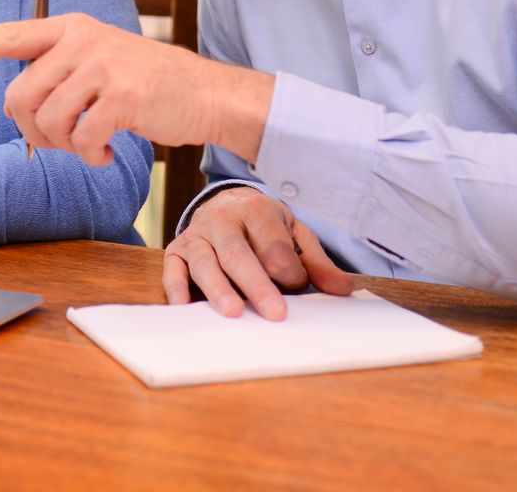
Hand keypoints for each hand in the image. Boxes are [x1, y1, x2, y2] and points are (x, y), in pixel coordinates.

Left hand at [0, 12, 272, 164]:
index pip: (12, 35)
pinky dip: (90, 158)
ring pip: (47, 121)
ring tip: (89, 146)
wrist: (205, 94)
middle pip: (20, 95)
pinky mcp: (122, 97)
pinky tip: (107, 154)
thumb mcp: (101, 59)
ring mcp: (103, 66)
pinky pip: (81, 140)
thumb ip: (60, 69)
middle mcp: (83, 40)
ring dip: (64, 147)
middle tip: (62, 141)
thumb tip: (17, 103)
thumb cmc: (147, 85)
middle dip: (33, 130)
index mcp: (73, 28)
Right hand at [162, 186, 352, 320]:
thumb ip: (317, 263)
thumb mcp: (295, 235)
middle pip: (238, 253)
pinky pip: (173, 269)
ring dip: (219, 288)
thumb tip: (344, 290)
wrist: (226, 203)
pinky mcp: (177, 250)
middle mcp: (223, 220)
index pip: (274, 246)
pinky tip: (185, 307)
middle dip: (256, 284)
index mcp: (257, 212)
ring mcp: (197, 235)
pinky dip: (176, 288)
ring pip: (205, 262)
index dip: (289, 271)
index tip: (297, 286)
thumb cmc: (264, 228)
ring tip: (234, 312)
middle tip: (275, 313)